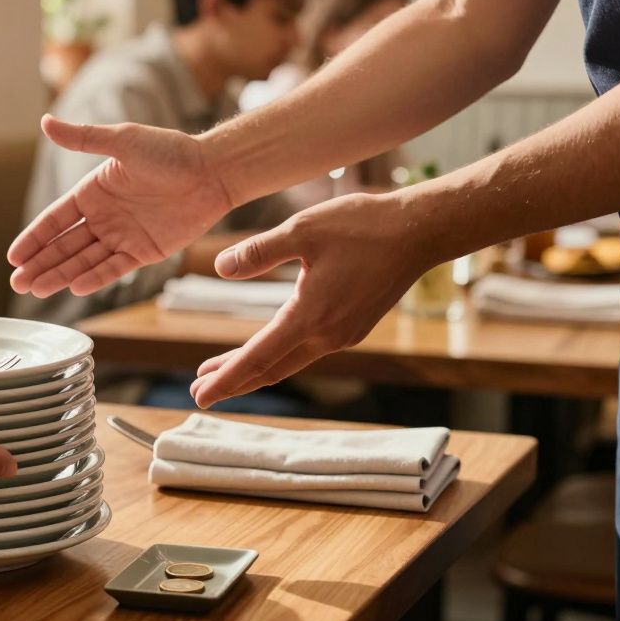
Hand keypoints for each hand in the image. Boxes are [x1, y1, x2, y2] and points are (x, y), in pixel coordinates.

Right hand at [8, 115, 232, 297]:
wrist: (213, 171)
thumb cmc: (170, 151)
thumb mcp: (123, 140)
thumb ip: (83, 138)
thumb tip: (45, 122)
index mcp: (93, 191)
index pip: (55, 220)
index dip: (34, 239)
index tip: (13, 257)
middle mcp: (104, 216)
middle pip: (64, 246)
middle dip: (40, 264)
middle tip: (17, 284)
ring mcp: (122, 236)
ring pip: (83, 261)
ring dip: (60, 275)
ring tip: (35, 290)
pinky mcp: (144, 252)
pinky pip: (113, 268)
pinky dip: (94, 278)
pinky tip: (74, 287)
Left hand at [189, 192, 434, 407]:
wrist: (419, 231)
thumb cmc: (362, 226)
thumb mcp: (302, 230)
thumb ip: (259, 252)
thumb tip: (220, 267)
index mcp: (311, 316)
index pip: (257, 357)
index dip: (225, 377)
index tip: (200, 394)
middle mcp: (328, 335)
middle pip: (270, 368)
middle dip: (233, 381)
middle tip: (200, 392)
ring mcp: (344, 334)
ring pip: (289, 361)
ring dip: (255, 368)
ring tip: (221, 371)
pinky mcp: (354, 326)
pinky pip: (308, 349)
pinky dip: (279, 354)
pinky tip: (267, 347)